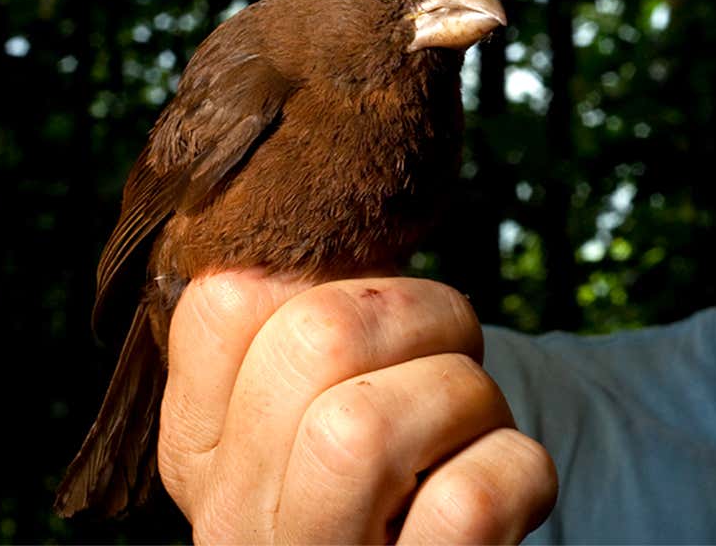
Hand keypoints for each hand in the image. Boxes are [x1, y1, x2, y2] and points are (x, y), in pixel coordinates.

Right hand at [157, 271, 557, 543]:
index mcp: (198, 446)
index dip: (331, 270)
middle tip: (449, 348)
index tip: (376, 309)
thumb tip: (340, 201)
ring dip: (465, 394)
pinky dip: (517, 468)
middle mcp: (231, 516)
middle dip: (421, 314)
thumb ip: (310, 322)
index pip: (223, 297)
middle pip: (314, 340)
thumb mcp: (314, 394)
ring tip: (471, 425)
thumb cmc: (386, 464)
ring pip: (370, 426)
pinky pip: (468, 503)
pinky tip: (507, 482)